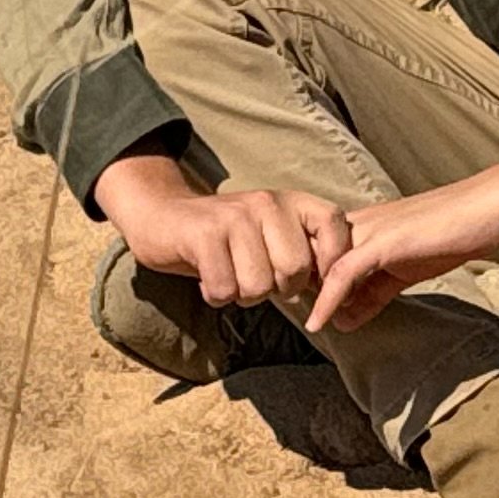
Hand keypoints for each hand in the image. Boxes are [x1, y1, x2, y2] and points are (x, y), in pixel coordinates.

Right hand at [97, 157, 351, 309]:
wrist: (162, 218)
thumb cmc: (225, 239)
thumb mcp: (270, 235)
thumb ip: (303, 252)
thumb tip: (336, 289)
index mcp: (291, 202)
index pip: (334, 225)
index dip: (331, 263)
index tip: (313, 284)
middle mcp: (267, 202)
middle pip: (295, 269)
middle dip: (276, 290)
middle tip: (254, 279)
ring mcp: (235, 216)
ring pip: (259, 285)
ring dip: (242, 295)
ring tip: (230, 277)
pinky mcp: (204, 234)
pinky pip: (225, 289)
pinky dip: (216, 295)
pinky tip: (208, 280)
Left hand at [305, 145, 498, 332]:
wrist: (487, 210)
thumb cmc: (451, 234)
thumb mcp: (405, 270)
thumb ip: (373, 294)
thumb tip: (346, 321)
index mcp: (360, 228)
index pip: (313, 251)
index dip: (297, 277)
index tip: (287, 303)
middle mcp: (357, 225)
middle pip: (306, 253)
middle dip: (290, 283)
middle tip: (280, 311)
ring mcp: (369, 231)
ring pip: (319, 261)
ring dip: (302, 291)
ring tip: (295, 319)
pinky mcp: (384, 242)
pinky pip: (345, 273)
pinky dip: (328, 300)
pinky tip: (319, 322)